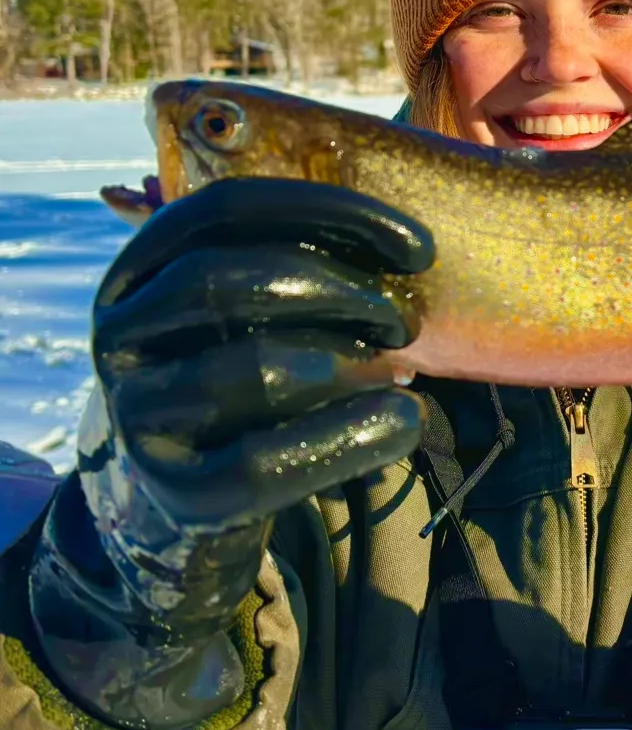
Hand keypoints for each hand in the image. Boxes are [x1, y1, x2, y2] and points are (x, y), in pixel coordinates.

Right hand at [29, 179, 431, 727]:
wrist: (160, 521)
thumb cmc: (233, 398)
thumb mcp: (244, 320)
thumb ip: (295, 268)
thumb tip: (410, 223)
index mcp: (138, 272)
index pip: (228, 208)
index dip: (331, 214)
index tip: (414, 243)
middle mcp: (120, 336)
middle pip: (239, 283)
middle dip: (344, 291)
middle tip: (407, 318)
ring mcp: (136, 420)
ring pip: (257, 370)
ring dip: (356, 364)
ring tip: (407, 371)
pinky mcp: (175, 497)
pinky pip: (273, 464)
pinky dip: (354, 438)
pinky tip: (406, 424)